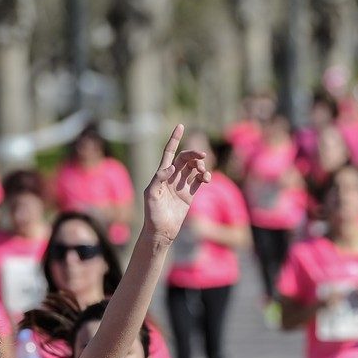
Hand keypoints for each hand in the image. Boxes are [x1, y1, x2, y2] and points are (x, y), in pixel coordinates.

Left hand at [143, 124, 211, 245]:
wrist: (161, 231)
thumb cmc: (152, 214)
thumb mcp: (151, 195)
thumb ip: (159, 178)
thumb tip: (172, 167)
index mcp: (161, 174)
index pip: (169, 152)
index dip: (174, 139)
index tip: (180, 126)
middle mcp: (172, 177)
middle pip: (185, 159)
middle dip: (194, 154)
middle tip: (202, 156)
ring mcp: (181, 185)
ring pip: (194, 168)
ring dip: (201, 166)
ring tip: (204, 173)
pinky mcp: (189, 195)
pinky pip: (199, 180)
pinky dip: (204, 176)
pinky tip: (206, 179)